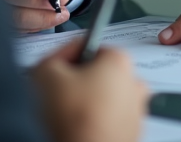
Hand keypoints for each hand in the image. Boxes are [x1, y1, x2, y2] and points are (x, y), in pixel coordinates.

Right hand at [32, 41, 148, 141]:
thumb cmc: (74, 119)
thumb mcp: (45, 74)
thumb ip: (50, 59)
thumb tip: (52, 64)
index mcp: (119, 61)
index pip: (87, 47)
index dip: (65, 58)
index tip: (54, 71)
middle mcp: (134, 84)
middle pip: (97, 74)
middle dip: (77, 81)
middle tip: (58, 94)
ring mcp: (135, 111)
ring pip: (102, 98)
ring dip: (85, 103)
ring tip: (68, 115)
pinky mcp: (131, 133)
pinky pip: (107, 120)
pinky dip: (94, 121)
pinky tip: (79, 128)